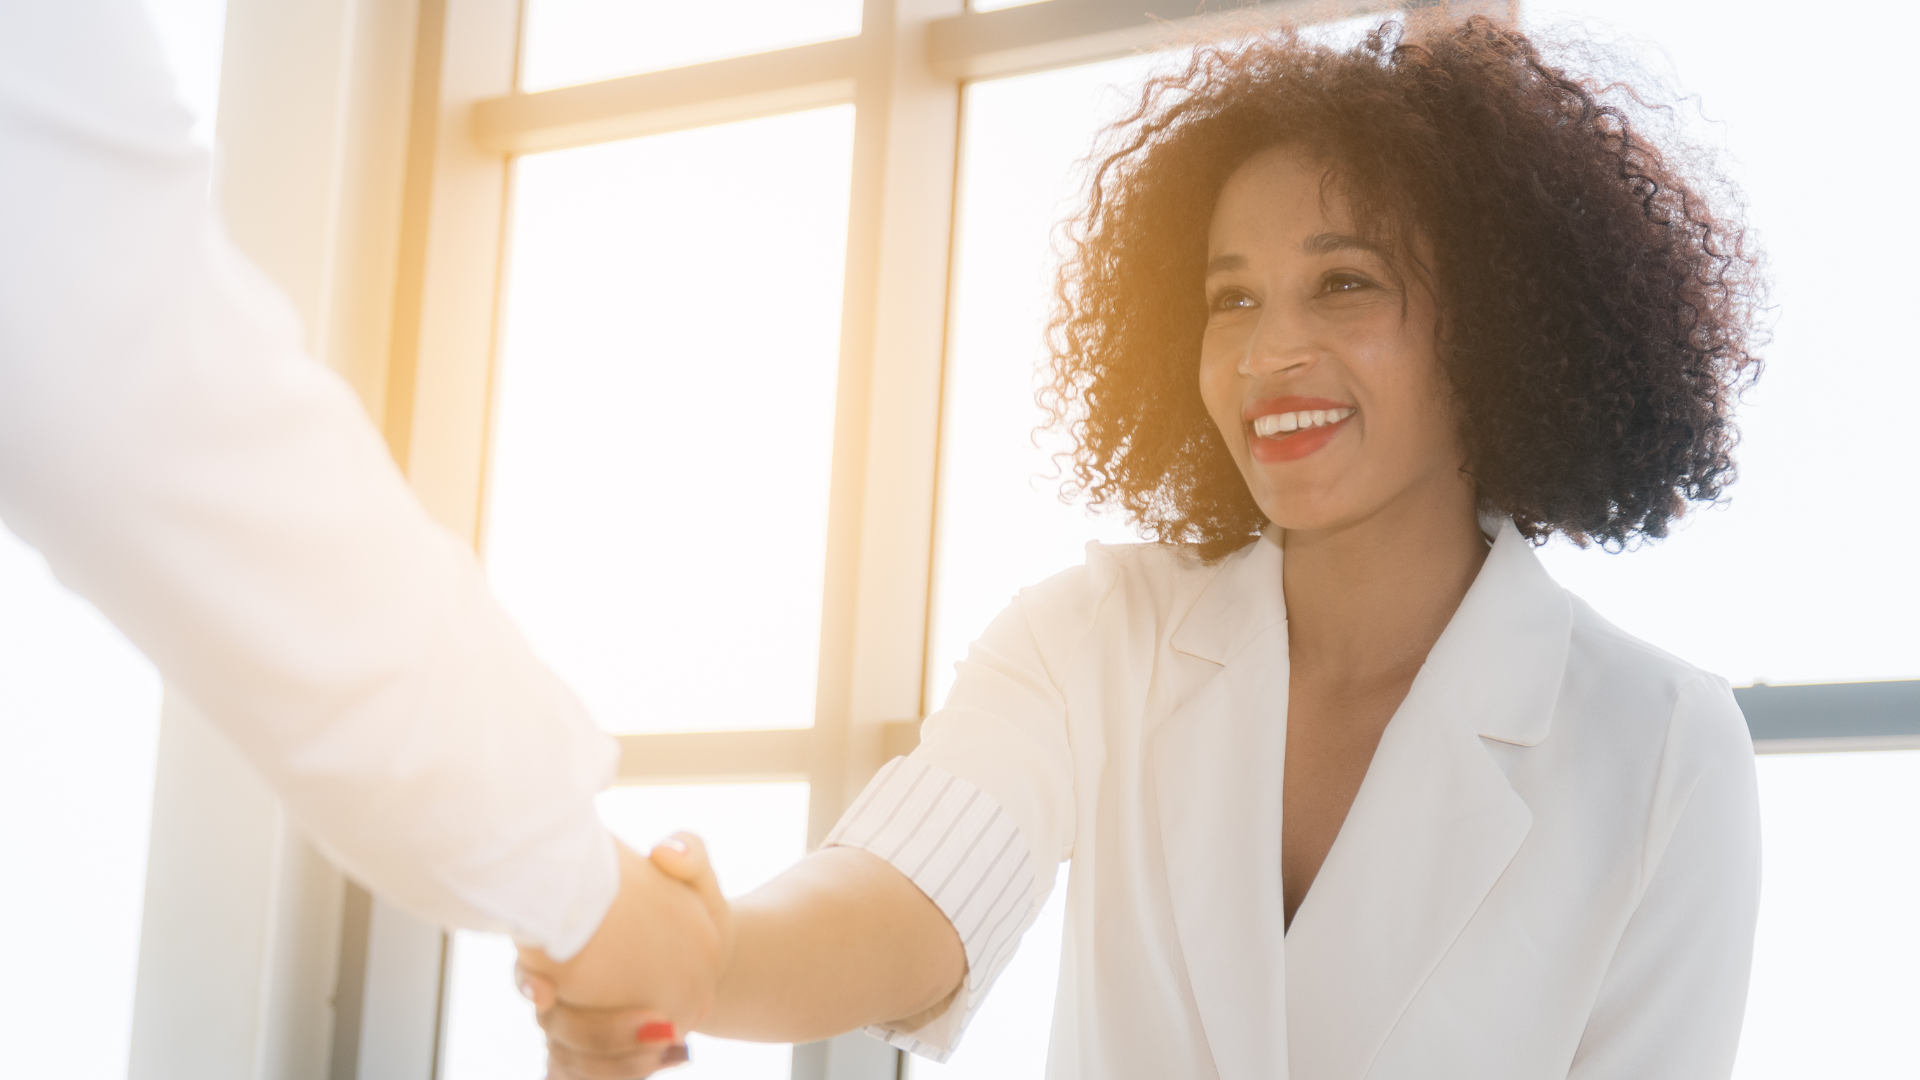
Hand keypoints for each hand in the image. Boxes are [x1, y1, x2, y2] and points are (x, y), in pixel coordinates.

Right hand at [516, 835, 731, 1077]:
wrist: (705, 955)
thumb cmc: (688, 907)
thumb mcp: (696, 877)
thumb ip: (688, 855)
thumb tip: (664, 851)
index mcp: (567, 943)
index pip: (527, 965)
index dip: (527, 979)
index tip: (544, 991)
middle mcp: (559, 991)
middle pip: (555, 1027)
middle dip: (602, 1035)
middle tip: (661, 1024)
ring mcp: (574, 1027)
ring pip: (570, 1062)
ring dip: (618, 1063)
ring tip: (671, 1043)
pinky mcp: (595, 1055)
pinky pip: (590, 1075)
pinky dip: (629, 1073)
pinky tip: (673, 1056)